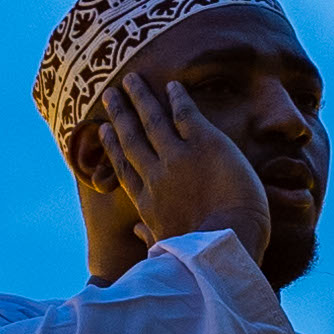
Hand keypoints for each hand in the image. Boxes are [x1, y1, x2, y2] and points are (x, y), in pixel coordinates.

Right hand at [90, 67, 270, 256]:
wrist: (229, 243)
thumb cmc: (203, 255)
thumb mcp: (168, 247)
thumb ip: (151, 235)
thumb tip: (137, 232)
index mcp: (148, 203)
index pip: (126, 168)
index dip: (113, 147)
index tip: (104, 130)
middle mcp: (157, 176)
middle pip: (132, 138)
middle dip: (120, 114)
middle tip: (110, 94)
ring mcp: (178, 157)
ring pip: (153, 120)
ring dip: (141, 98)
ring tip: (131, 78)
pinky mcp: (205, 144)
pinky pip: (186, 114)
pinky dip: (177, 98)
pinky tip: (173, 85)